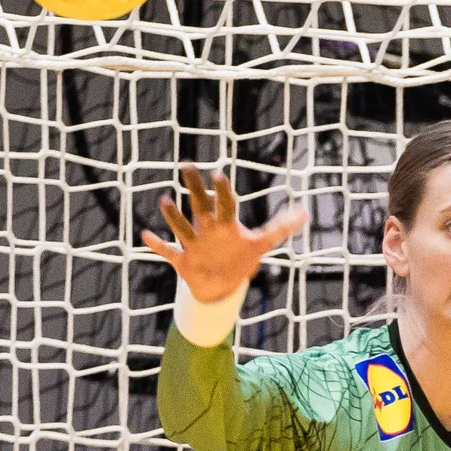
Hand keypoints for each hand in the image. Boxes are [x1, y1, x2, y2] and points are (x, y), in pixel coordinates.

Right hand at [141, 164, 306, 302]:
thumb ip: (281, 228)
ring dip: (174, 216)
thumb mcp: (262, 244)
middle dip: (195, 188)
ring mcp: (193, 244)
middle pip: (200, 205)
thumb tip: (305, 214)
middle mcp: (207, 229)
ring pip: (182, 227)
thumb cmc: (239, 258)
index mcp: (225, 224)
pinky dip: (157, 246)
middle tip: (188, 166)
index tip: (218, 175)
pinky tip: (146, 237)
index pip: (225, 204)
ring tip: (165, 201)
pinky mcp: (183, 260)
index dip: (222, 191)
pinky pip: (167, 252)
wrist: (221, 284)